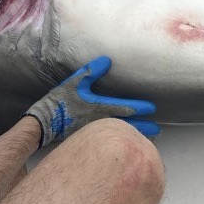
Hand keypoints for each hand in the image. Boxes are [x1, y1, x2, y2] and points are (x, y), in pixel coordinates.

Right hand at [25, 56, 158, 147]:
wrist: (45, 122)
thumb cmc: (61, 100)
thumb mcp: (74, 81)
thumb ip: (91, 71)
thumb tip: (107, 60)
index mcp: (101, 107)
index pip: (127, 108)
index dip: (141, 108)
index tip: (152, 108)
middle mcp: (102, 122)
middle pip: (129, 126)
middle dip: (145, 128)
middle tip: (158, 130)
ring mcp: (97, 133)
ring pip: (122, 136)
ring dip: (136, 136)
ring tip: (148, 139)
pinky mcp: (91, 139)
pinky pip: (113, 142)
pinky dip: (123, 141)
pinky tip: (126, 143)